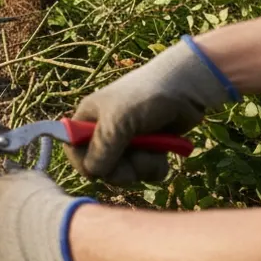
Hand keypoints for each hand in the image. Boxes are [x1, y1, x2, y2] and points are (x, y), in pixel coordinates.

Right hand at [63, 40, 232, 184]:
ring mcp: (127, 142)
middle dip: (121, 169)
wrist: (186, 87)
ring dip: (142, 167)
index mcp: (88, 119)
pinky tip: (163, 155)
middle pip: (101, 167)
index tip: (101, 170)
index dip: (84, 163)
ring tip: (154, 151)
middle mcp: (104, 132)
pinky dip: (155, 168)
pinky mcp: (148, 149)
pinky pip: (145, 173)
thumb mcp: (119, 119)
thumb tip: (92, 172)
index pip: (73, 149)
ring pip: (126, 173)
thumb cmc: (146, 96)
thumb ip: (103, 146)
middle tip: (136, 159)